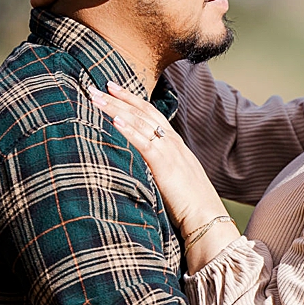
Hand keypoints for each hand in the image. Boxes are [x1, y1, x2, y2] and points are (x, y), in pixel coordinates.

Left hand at [87, 80, 236, 271]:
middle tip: (96, 87)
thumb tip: (141, 164)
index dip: (131, 99)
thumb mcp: (175, 178)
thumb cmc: (190, 204)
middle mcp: (172, 142)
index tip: (113, 88)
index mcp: (174, 144)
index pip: (150, 114)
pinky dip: (128, 130)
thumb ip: (160, 167)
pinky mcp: (164, 165)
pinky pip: (143, 142)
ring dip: (116, 108)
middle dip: (118, 98)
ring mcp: (170, 152)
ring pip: (139, 122)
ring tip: (96, 98)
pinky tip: (114, 120)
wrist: (207, 218)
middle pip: (142, 112)